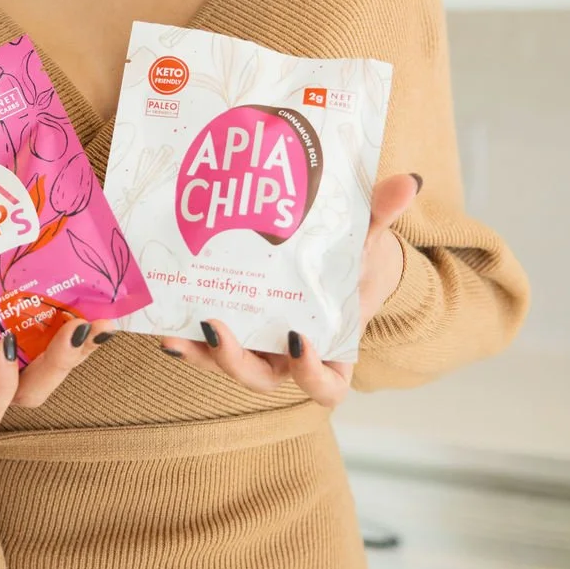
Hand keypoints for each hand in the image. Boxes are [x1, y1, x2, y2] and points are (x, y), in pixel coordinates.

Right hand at [0, 316, 118, 433]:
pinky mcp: (39, 324)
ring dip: (83, 346)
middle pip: (32, 392)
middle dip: (58, 365)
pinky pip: (69, 335)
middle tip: (76, 328)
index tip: (5, 347)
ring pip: (59, 366)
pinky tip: (103, 302)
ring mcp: (22, 352)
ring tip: (101, 318)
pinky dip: (87, 323)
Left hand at [157, 172, 422, 409]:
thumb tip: (408, 182)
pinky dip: (185, 334)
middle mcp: (290, 355)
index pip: (327, 386)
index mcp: (332, 347)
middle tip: (215, 326)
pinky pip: (205, 340)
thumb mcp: (369, 237)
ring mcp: (257, 344)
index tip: (299, 338)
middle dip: (235, 360)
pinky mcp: (229, 325)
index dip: (312, 373)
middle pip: (262, 378)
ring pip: (226, 362)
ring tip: (173, 328)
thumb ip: (383, 215)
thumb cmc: (356, 256)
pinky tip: (161, 315)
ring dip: (199, 351)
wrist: (335, 252)